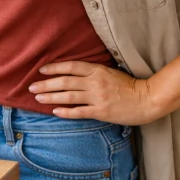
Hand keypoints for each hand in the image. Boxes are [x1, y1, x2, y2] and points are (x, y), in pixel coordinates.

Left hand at [28, 61, 160, 125]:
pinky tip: (55, 111)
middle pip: (65, 81)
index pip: (70, 66)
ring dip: (51, 97)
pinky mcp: (101, 111)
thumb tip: (73, 72)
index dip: (54, 68)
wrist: (147, 99)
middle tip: (31, 87)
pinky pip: (79, 112)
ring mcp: (98, 97)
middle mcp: (95, 82)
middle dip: (46, 84)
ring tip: (38, 98)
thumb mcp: (110, 72)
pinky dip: (66, 111)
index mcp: (97, 70)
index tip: (41, 70)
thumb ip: (93, 72)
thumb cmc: (129, 85)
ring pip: (69, 96)